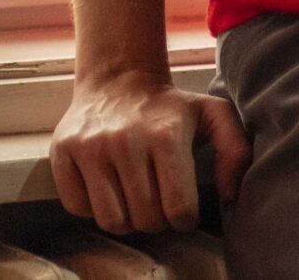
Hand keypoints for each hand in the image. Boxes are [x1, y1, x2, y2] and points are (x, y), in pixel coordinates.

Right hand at [50, 68, 251, 235]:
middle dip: (157, 220)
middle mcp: (126, 140)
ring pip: (111, 220)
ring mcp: (90, 146)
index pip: (178, 209)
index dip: (185, 219)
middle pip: (145, 219)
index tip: (183, 208)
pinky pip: (78, 207)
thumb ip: (235, 151)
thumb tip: (230, 194)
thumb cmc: (169, 106)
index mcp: (166, 134)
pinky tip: (107, 188)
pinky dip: (93, 208)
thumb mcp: (212, 115)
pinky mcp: (62, 152)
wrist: (118, 78)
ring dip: (126, 219)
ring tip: (134, 199)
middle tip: (158, 202)